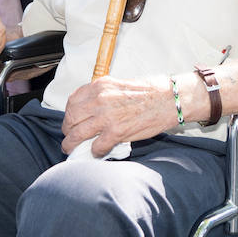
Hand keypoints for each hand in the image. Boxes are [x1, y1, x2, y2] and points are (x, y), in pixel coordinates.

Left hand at [61, 76, 175, 155]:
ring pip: (77, 134)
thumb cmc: (150, 91)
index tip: (71, 120)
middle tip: (70, 137)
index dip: (68, 113)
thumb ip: (103, 94)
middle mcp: (100, 99)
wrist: (170, 99)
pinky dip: (95, 152)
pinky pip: (96, 146)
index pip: (72, 101)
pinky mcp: (116, 132)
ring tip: (72, 149)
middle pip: (71, 118)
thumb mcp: (120, 84)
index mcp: (100, 86)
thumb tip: (90, 109)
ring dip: (72, 144)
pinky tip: (98, 152)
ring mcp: (107, 116)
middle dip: (67, 130)